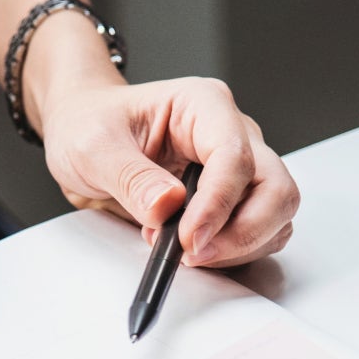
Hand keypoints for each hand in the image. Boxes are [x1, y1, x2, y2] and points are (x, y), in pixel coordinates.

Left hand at [39, 76, 299, 267]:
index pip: (235, 155)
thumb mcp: (93, 144)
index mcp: (204, 105)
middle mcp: (231, 133)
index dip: (218, 203)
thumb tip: (168, 207)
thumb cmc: (89, 122)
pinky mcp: (232, 198)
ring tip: (183, 249)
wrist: (82, 133)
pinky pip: (257, 232)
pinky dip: (233, 252)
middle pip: (275, 188)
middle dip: (244, 231)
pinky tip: (192, 248)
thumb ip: (130, 176)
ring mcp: (237, 167)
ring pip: (275, 214)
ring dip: (238, 245)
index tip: (190, 238)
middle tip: (195, 253)